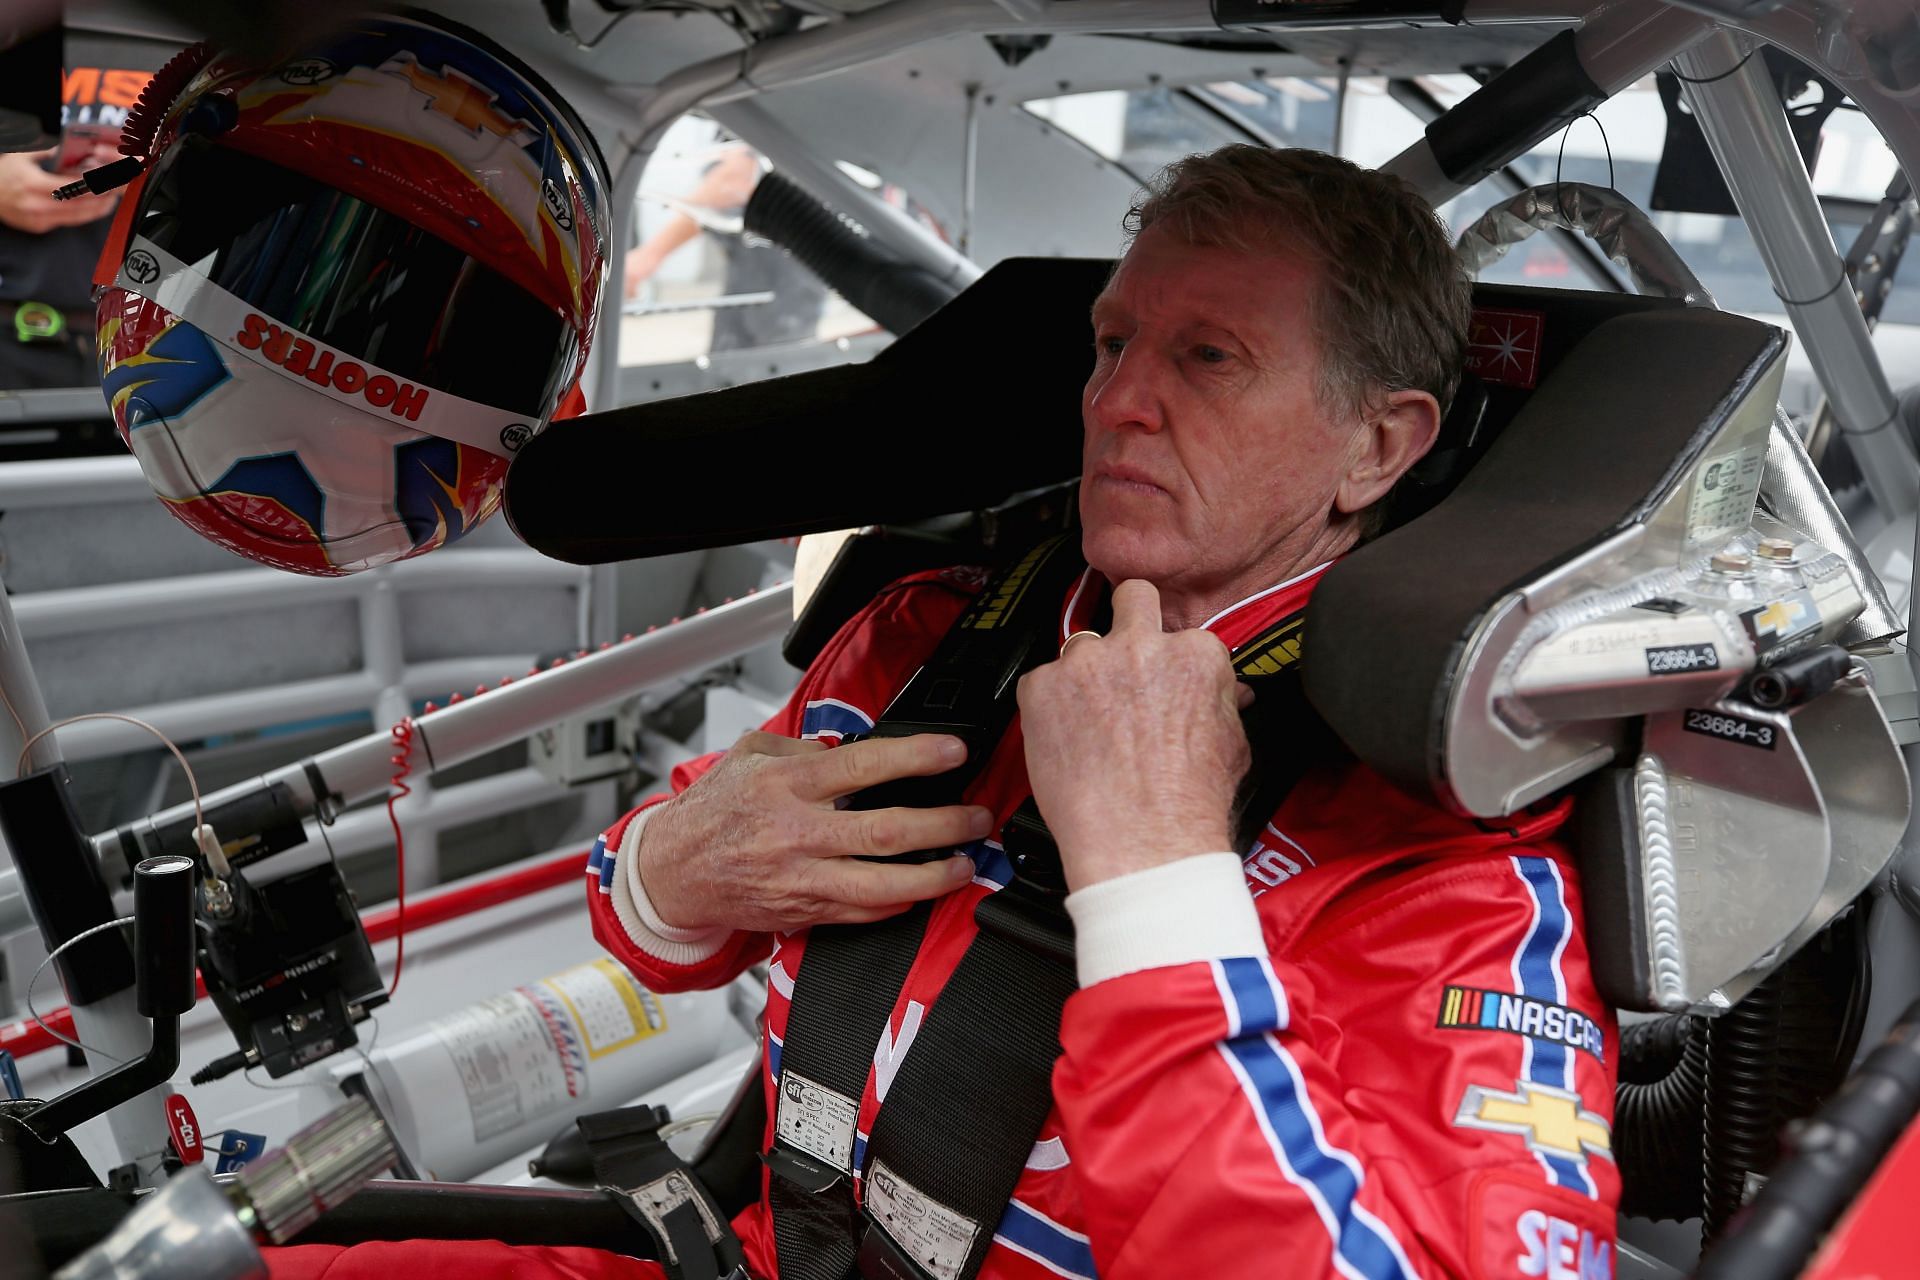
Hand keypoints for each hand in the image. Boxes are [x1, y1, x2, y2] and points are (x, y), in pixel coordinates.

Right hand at [0, 149, 120, 234]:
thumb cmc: (3, 174)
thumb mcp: (23, 157)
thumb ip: (50, 155)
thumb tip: (73, 151)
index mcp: (32, 184)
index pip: (71, 187)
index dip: (92, 186)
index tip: (107, 181)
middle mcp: (36, 204)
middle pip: (78, 205)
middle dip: (100, 199)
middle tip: (116, 192)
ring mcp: (38, 219)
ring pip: (76, 217)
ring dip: (96, 210)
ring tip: (110, 201)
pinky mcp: (39, 227)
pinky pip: (67, 222)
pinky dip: (82, 215)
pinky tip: (93, 209)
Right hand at [636, 730, 992, 932]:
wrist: (672, 871)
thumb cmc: (714, 812)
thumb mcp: (751, 757)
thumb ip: (805, 750)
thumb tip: (853, 749)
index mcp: (787, 785)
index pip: (863, 767)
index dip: (915, 757)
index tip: (953, 752)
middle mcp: (799, 834)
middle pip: (886, 832)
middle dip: (943, 825)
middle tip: (976, 817)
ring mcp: (803, 879)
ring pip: (882, 886)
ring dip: (933, 877)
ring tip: (963, 864)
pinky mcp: (805, 912)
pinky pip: (863, 915)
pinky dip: (899, 904)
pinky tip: (923, 891)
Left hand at [1018, 579, 1251, 891]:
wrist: (1143, 844)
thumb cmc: (1189, 807)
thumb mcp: (1234, 746)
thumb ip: (1224, 703)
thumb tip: (1226, 691)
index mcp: (1194, 653)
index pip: (1180, 634)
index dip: (1169, 662)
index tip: (1161, 683)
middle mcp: (1140, 645)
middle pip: (1133, 597)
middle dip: (1130, 620)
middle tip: (1123, 661)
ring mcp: (1087, 662)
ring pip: (1082, 646)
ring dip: (1086, 676)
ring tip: (1092, 724)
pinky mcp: (1042, 685)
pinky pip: (1042, 682)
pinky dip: (1050, 706)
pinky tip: (1067, 741)